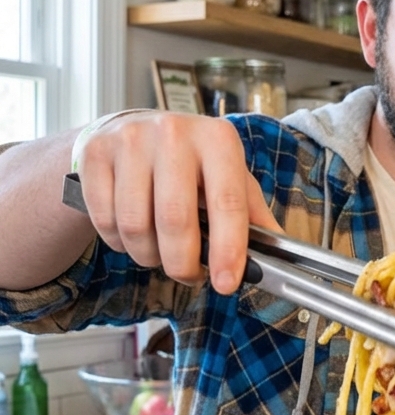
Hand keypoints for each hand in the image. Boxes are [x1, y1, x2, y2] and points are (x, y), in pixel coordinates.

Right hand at [77, 111, 279, 293]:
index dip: (228, 250)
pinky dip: (120, 243)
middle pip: (175, 221)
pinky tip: (134, 234)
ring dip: (149, 256)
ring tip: (161, 252)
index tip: (225, 284)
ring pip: (136, 226)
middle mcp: (174, 133)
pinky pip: (106, 221)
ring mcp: (130, 141)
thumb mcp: (231, 176)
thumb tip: (281, 251)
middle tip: (189, 275)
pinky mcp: (94, 153)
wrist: (133, 130)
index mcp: (218, 139)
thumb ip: (253, 213)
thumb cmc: (192, 161)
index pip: (227, 203)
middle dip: (183, 264)